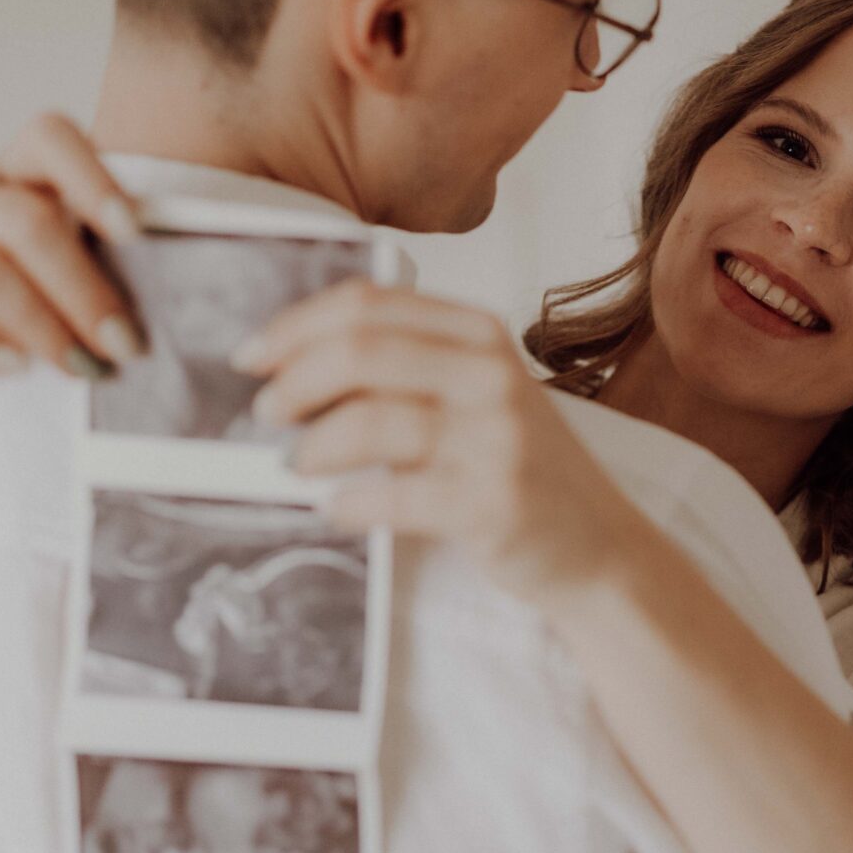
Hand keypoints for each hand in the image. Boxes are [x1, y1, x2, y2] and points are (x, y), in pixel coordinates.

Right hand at [0, 113, 144, 375]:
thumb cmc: (5, 284)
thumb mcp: (52, 266)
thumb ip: (102, 266)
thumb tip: (176, 307)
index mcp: (16, 171)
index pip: (48, 138)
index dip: (91, 178)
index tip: (134, 234)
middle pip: (19, 217)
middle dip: (80, 286)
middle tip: (123, 344)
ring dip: (34, 321)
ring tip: (75, 366)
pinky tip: (10, 367)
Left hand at [236, 279, 647, 610]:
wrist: (600, 548)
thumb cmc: (521, 471)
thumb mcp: (478, 395)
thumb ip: (409, 367)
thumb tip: (292, 364)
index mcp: (480, 334)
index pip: (369, 303)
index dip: (296, 325)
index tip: (252, 355)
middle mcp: (491, 374)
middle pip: (362, 350)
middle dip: (295, 380)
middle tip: (266, 410)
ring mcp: (496, 438)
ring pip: (370, 421)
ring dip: (313, 445)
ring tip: (295, 466)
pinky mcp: (492, 502)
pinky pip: (393, 494)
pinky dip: (348, 503)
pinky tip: (335, 510)